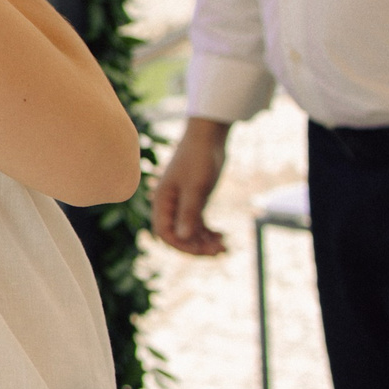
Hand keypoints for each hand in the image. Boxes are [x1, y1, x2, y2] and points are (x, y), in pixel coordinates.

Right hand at [150, 117, 230, 255]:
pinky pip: (198, 223)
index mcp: (162, 201)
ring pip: (190, 231)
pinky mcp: (195, 200)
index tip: (203, 249)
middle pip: (178, 236)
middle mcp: (170, 205)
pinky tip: (223, 236)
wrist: (208, 137)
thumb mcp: (196, 187)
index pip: (165, 233)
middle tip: (220, 250)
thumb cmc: (198, 158)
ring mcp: (183, 203)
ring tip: (225, 246)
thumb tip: (184, 238)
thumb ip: (189, 212)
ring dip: (205, 242)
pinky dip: (209, 232)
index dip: (182, 245)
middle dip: (197, 246)